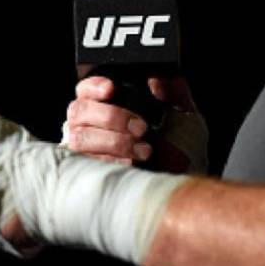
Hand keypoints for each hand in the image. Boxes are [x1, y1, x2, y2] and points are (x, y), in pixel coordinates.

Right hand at [64, 76, 207, 174]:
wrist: (181, 186)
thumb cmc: (181, 148)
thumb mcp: (185, 116)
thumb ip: (175, 93)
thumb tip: (160, 79)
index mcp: (108, 104)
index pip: (86, 88)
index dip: (94, 86)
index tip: (112, 89)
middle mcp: (90, 125)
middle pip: (80, 110)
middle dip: (111, 116)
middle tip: (142, 128)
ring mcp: (85, 150)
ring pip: (81, 137)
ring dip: (113, 142)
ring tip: (144, 151)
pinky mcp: (86, 173)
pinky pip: (86, 163)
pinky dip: (110, 161)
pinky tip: (131, 164)